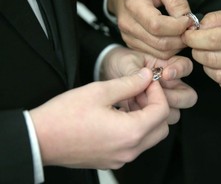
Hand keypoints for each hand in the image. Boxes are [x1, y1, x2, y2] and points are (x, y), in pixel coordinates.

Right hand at [30, 68, 169, 169]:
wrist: (40, 138)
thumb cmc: (65, 116)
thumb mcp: (100, 91)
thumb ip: (130, 83)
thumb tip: (146, 77)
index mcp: (131, 133)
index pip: (162, 111)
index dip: (158, 92)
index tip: (148, 81)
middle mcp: (130, 150)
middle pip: (161, 127)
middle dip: (155, 105)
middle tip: (140, 91)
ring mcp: (121, 158)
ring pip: (149, 136)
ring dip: (145, 116)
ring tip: (128, 100)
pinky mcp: (112, 159)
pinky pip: (134, 144)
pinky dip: (135, 127)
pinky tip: (119, 113)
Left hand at [101, 46, 197, 123]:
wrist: (109, 73)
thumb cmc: (122, 63)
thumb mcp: (126, 62)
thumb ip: (136, 72)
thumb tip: (145, 78)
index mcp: (168, 66)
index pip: (186, 66)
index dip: (180, 70)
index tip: (166, 74)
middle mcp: (170, 86)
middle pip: (188, 97)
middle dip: (172, 97)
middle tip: (151, 93)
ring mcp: (163, 101)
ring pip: (174, 113)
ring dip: (156, 109)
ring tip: (136, 100)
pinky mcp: (152, 114)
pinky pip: (158, 123)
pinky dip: (145, 118)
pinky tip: (130, 109)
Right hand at [109, 0, 194, 58]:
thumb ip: (176, 1)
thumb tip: (188, 21)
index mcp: (133, 4)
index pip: (157, 25)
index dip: (177, 26)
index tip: (188, 20)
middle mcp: (128, 24)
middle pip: (160, 43)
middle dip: (181, 38)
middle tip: (190, 28)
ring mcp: (128, 37)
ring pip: (160, 52)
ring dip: (177, 45)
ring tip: (182, 32)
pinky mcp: (132, 44)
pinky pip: (156, 54)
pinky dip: (170, 49)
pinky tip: (173, 36)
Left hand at [183, 8, 220, 96]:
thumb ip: (218, 18)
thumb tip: (196, 28)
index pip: (213, 39)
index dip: (193, 39)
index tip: (188, 36)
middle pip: (212, 59)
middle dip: (197, 52)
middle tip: (197, 47)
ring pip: (217, 76)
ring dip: (207, 66)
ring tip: (211, 57)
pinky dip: (220, 79)